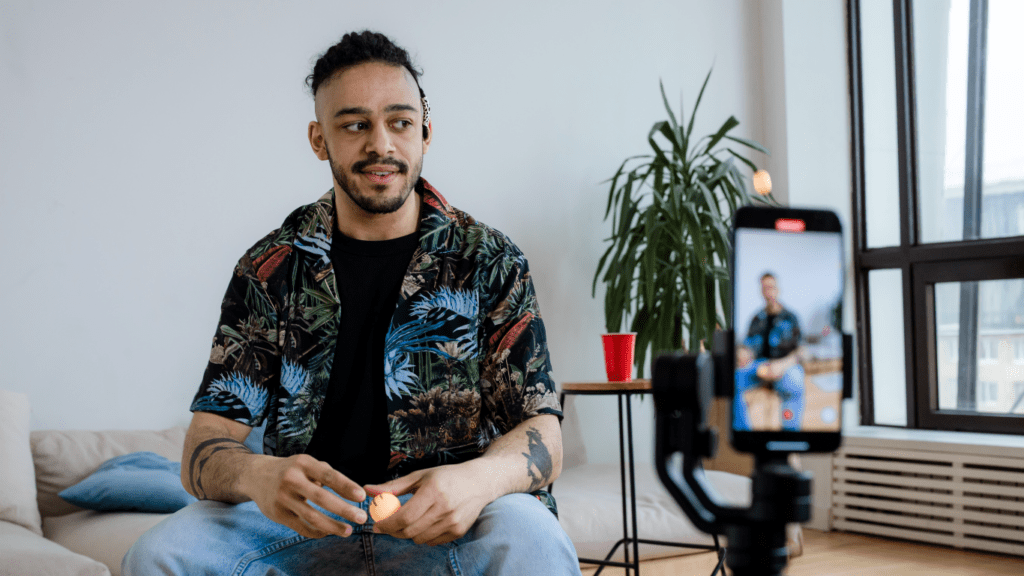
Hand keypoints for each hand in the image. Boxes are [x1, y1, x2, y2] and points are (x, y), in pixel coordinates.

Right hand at [245, 453, 367, 538]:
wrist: (257, 475)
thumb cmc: (291, 470)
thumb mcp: (306, 463)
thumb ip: (326, 474)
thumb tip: (352, 491)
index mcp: (303, 463)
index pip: (328, 475)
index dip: (346, 486)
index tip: (361, 496)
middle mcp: (291, 479)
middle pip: (321, 498)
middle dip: (344, 509)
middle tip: (361, 518)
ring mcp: (283, 497)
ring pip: (312, 516)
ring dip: (332, 526)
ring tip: (348, 530)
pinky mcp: (277, 514)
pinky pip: (301, 527)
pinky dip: (317, 532)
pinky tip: (328, 532)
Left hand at [365, 462, 492, 545]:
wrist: (479, 482)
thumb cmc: (447, 476)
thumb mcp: (420, 476)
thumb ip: (393, 486)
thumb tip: (368, 490)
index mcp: (433, 491)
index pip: (405, 516)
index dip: (387, 524)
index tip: (377, 524)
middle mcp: (444, 507)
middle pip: (410, 531)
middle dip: (393, 531)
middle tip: (386, 526)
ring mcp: (453, 521)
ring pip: (420, 539)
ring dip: (407, 534)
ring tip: (408, 521)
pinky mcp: (459, 531)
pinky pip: (432, 542)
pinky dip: (422, 536)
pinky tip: (424, 523)